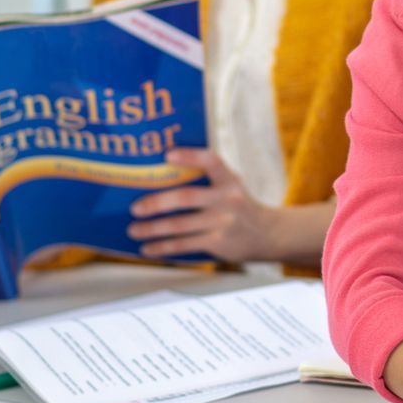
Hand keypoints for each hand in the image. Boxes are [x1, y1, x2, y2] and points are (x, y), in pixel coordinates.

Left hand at [127, 148, 280, 261]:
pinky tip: (148, 248)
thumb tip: (162, 179)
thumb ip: (208, 181)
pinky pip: (185, 245)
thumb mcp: (232, 187)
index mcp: (229, 180)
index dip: (190, 157)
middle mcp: (227, 199)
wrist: (268, 235)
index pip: (211, 161)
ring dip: (153, 228)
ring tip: (134, 229)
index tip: (168, 154)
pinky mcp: (218, 242)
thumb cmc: (239, 207)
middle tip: (135, 207)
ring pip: (180, 225)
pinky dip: (163, 247)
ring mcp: (223, 222)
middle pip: (186, 197)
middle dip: (156, 202)